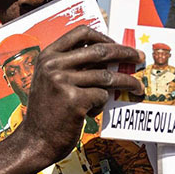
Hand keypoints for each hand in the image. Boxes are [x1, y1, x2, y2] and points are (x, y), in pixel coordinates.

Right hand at [10, 26, 142, 162]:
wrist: (35, 141)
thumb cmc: (48, 113)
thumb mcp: (50, 81)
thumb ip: (72, 66)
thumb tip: (110, 56)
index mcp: (47, 56)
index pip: (81, 33)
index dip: (103, 37)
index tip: (116, 45)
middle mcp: (53, 65)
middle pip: (100, 51)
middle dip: (125, 53)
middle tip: (139, 58)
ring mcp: (62, 82)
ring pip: (106, 76)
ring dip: (127, 82)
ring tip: (138, 89)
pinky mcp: (73, 100)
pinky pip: (101, 96)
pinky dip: (102, 104)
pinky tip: (91, 113)